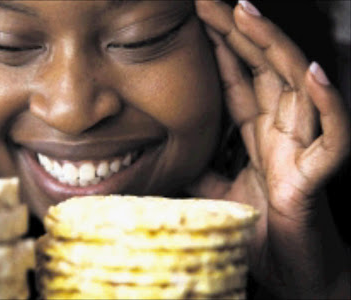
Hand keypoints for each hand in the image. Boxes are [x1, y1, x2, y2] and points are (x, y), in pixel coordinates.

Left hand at [191, 1, 349, 297]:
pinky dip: (326, 103)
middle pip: (263, 70)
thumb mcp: (217, 195)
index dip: (220, 48)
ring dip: (275, 48)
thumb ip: (201, 173)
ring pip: (296, 87)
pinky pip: (332, 133)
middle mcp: (282, 132)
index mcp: (259, 134)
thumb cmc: (261, 233)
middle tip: (209, 1)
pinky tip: (310, 74)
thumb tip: (169, 158)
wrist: (292, 274)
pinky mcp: (319, 175)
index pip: (239, 80)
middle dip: (238, 32)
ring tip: (249, 13)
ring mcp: (303, 149)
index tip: (196, 18)